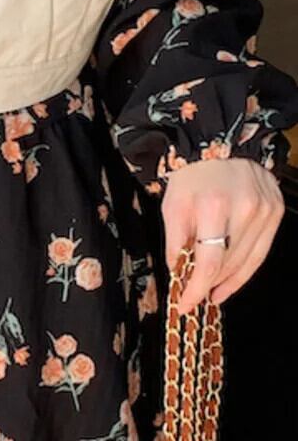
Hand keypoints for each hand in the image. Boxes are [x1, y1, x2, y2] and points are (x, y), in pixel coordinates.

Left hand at [161, 156, 284, 313]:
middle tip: (194, 297)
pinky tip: (229, 281)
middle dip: (209, 285)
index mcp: (214, 206)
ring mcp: (265, 211)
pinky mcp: (275, 212)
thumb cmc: (192, 174)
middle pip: (229, 265)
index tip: (186, 305)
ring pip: (247, 262)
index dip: (196, 289)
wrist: (219, 142)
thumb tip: (178, 275)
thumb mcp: (173, 205)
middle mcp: (245, 209)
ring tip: (211, 292)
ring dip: (227, 282)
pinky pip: (260, 252)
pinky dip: (244, 270)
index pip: (209, 262)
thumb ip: (175, 242)